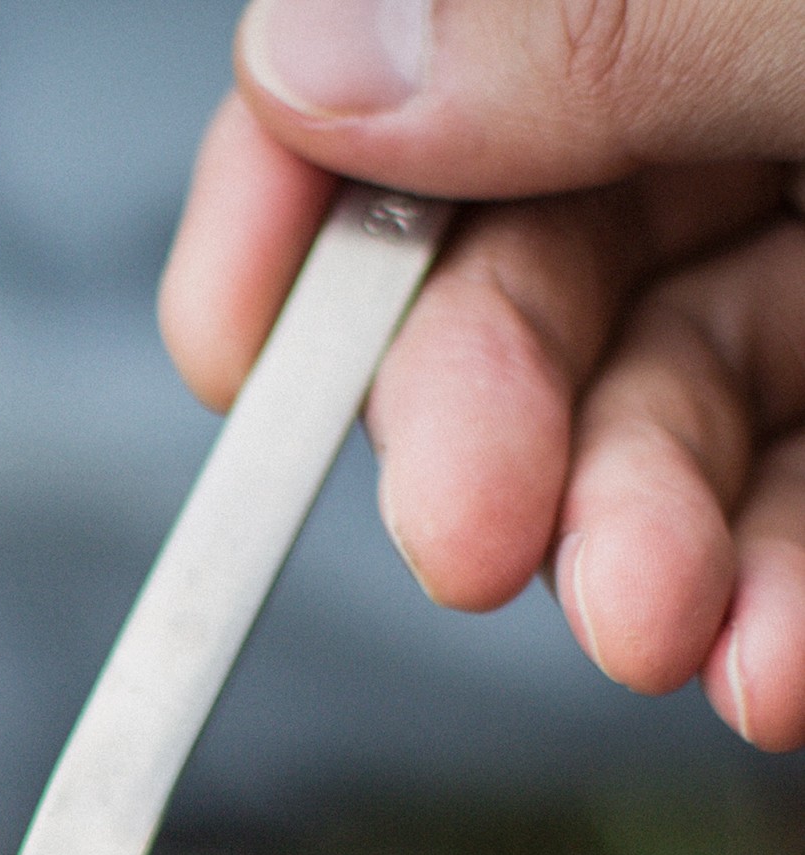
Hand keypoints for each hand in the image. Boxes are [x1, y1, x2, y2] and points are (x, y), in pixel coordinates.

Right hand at [158, 0, 804, 745]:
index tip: (232, 345)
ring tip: (652, 633)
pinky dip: (765, 602)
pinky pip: (798, 501)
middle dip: (473, 423)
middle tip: (466, 541)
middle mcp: (754, 86)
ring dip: (625, 550)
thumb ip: (601, 16)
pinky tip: (762, 663)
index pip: (436, 40)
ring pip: (663, 399)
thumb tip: (312, 62)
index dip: (303, 189)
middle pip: (531, 255)